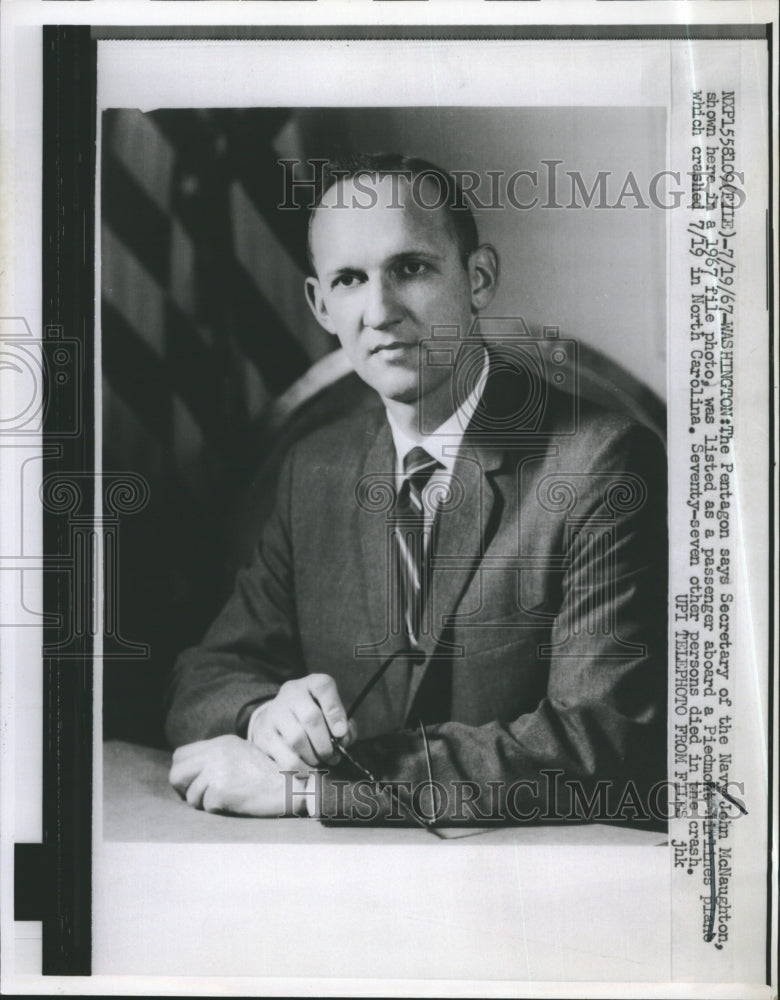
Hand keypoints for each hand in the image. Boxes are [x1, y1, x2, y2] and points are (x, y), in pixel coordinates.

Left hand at [169, 735, 302, 815]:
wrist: (292, 786)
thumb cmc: (269, 776)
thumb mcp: (241, 755)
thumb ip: (216, 758)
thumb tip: (191, 775)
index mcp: (221, 742)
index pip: (180, 755)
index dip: (183, 772)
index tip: (193, 784)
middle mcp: (216, 753)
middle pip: (176, 774)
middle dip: (184, 790)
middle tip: (200, 798)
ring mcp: (218, 770)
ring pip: (191, 796)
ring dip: (205, 803)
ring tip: (229, 799)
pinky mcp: (221, 790)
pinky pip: (207, 807)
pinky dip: (219, 810)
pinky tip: (238, 803)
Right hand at [248, 673, 356, 770]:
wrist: (275, 716)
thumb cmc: (311, 716)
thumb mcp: (329, 711)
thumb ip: (344, 724)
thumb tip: (345, 739)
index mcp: (312, 684)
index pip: (324, 688)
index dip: (335, 713)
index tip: (341, 734)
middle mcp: (291, 694)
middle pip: (311, 718)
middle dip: (326, 743)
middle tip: (332, 756)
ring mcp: (275, 713)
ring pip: (296, 739)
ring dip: (313, 757)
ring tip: (318, 762)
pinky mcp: (264, 735)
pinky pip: (284, 757)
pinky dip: (299, 768)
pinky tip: (306, 770)